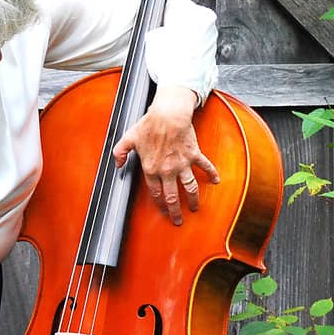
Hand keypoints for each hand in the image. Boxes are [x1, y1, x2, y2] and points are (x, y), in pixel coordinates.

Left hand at [112, 85, 217, 224]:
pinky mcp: (194, 155)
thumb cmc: (149, 125)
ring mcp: (182, 164)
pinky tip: (216, 180)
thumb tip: (117, 165)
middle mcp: (167, 170)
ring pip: (190, 187)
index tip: (162, 211)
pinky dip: (212, 173)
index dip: (159, 204)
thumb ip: (119, 153)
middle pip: (172, 197)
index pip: (155, 193)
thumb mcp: (128, 139)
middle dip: (175, 211)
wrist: (169, 114)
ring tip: (194, 208)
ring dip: (193, 199)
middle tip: (178, 220)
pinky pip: (205, 166)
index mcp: (151, 169)